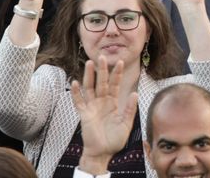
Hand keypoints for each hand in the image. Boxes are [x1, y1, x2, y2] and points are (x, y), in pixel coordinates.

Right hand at [72, 57, 137, 174]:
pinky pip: (79, 102)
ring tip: (90, 63)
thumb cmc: (115, 139)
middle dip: (102, 70)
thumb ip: (130, 109)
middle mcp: (102, 102)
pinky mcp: (84, 115)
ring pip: (90, 88)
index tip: (120, 62)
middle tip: (103, 56)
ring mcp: (92, 107)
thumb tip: (134, 93)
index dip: (117, 74)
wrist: (103, 153)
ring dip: (89, 76)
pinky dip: (76, 93)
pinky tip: (75, 82)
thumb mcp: (126, 123)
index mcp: (113, 103)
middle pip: (101, 82)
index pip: (115, 84)